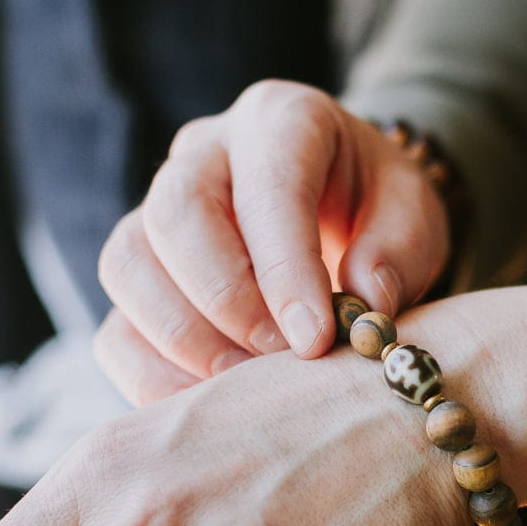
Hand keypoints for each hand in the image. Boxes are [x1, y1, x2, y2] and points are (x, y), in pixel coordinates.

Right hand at [97, 81, 451, 391]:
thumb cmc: (377, 210)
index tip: (314, 337)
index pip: (266, 184)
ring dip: (184, 340)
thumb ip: (397, 251)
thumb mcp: (412, 214)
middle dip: (226, 299)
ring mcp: (155, 213)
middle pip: (175, 213)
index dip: (284, 266)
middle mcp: (203, 154)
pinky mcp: (137, 280)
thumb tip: (364, 306)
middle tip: (281, 356)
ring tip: (249, 386)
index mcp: (280, 121)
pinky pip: (115, 328)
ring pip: (128, 266)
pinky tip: (209, 403)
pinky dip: (153, 377)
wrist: (344, 214)